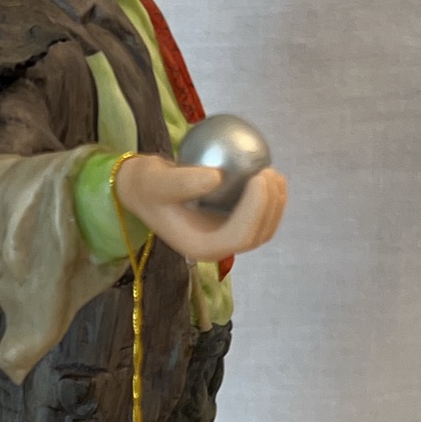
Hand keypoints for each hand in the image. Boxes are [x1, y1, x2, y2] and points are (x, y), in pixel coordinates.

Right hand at [114, 154, 286, 261]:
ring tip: (273, 172)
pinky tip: (268, 175)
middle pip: (257, 235)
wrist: (145, 191)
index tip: (259, 176)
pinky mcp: (231, 227)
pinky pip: (258, 218)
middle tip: (269, 171)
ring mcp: (225, 240)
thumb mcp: (156, 179)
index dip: (257, 208)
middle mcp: (216, 250)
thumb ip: (182, 181)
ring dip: (275, 203)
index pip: (240, 235)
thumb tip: (218, 177)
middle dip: (271, 205)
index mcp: (201, 247)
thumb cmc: (149, 185)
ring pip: (263, 229)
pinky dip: (268, 199)